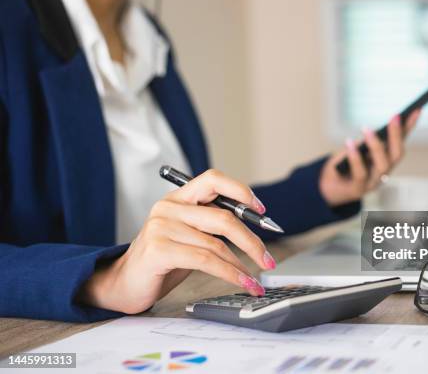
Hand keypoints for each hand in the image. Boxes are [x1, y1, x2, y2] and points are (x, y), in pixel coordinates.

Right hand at [78, 169, 276, 313]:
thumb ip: (212, 225)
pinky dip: (230, 273)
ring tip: (255, 280)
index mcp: (178, 198)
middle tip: (268, 259)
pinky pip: (205, 260)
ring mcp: (161, 227)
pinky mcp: (159, 250)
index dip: (240, 191)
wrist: (122, 284)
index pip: (213, 179)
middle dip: (252, 240)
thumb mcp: (188, 235)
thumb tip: (254, 228)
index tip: (262, 210)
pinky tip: (242, 281)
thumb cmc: (161, 260)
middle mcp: (168, 207)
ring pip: (217, 244)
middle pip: (223, 217)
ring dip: (243, 265)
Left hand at [319, 110, 420, 205]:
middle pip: (397, 155)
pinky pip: (360, 174)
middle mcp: (384, 172)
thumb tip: (377, 130)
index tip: (417, 109)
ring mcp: (373, 182)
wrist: (325, 187)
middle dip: (397, 135)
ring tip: (366, 129)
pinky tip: (349, 143)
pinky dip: (355, 157)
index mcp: (385, 160)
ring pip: (382, 165)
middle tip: (395, 117)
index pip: (401, 141)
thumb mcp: (356, 148)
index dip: (409, 127)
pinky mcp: (359, 189)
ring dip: (376, 145)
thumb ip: (367, 141)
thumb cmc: (343, 165)